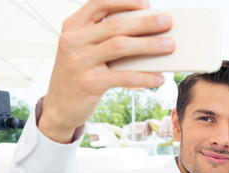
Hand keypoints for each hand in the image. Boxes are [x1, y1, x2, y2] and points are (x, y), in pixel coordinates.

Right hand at [39, 0, 173, 142]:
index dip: (124, 1)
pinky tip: (159, 78)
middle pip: (115, 26)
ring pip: (121, 47)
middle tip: (168, 22)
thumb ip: (104, 39)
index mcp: (72, 26)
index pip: (98, 4)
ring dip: (149, 45)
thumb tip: (146, 34)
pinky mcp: (89, 83)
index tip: (147, 3)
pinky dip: (145, 77)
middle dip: (145, 23)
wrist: (58, 107)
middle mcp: (73, 41)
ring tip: (170, 45)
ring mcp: (80, 62)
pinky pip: (124, 77)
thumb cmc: (79, 74)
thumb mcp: (84, 50)